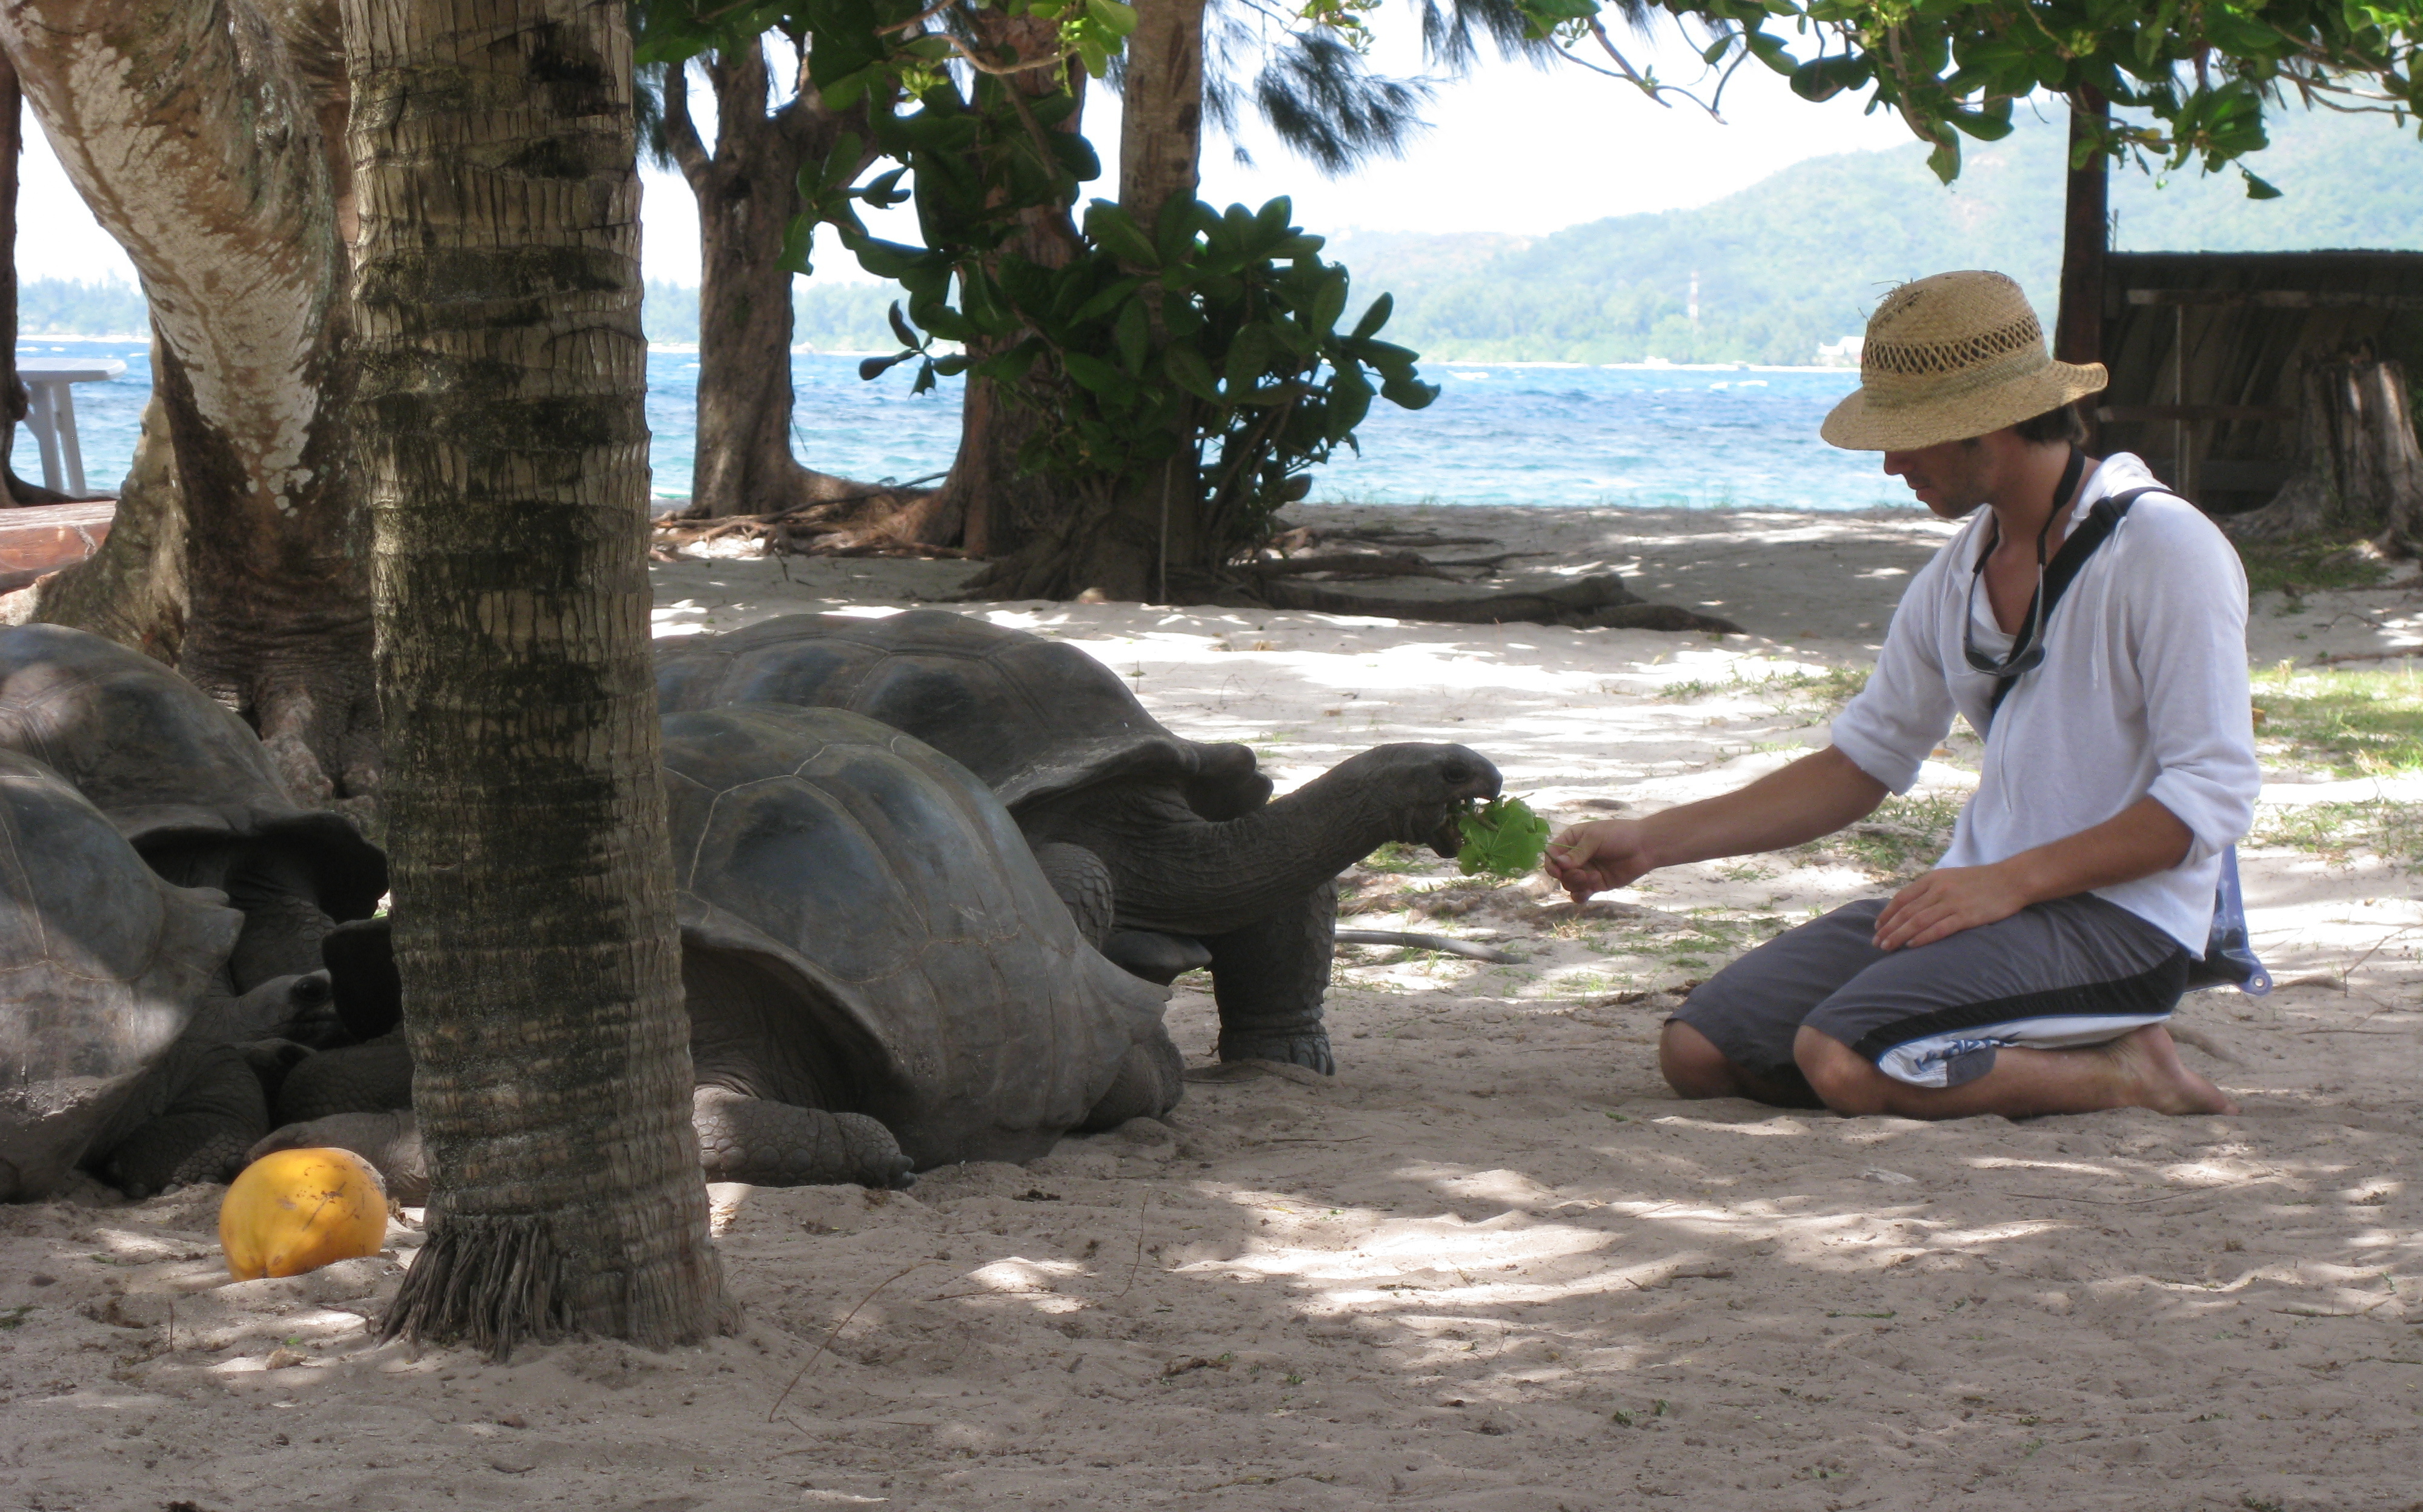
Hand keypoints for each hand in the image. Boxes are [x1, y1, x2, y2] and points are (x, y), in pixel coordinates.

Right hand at [1544, 819, 1656, 903]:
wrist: (1645, 847)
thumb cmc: (1620, 835)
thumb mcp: (1596, 838)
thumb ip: (1577, 852)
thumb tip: (1559, 864)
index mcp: (1572, 840)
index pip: (1552, 854)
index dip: (1552, 864)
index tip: (1558, 871)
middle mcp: (1576, 857)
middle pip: (1560, 873)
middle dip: (1569, 876)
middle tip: (1583, 874)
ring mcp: (1586, 871)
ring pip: (1569, 884)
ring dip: (1578, 884)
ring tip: (1595, 878)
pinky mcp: (1596, 884)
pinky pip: (1580, 894)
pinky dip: (1580, 896)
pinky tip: (1588, 892)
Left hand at [1872, 864, 2031, 950]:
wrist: (2011, 879)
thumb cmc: (1980, 881)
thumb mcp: (1950, 877)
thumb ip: (1930, 890)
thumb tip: (1910, 906)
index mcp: (1932, 879)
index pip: (1901, 898)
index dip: (1887, 914)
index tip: (1877, 927)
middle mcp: (1939, 889)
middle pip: (1906, 912)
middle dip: (1888, 929)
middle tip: (1876, 943)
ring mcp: (1952, 902)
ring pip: (1918, 921)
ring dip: (1899, 936)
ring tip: (1887, 947)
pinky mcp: (1967, 915)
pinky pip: (1940, 928)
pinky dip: (1923, 937)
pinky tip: (1912, 946)